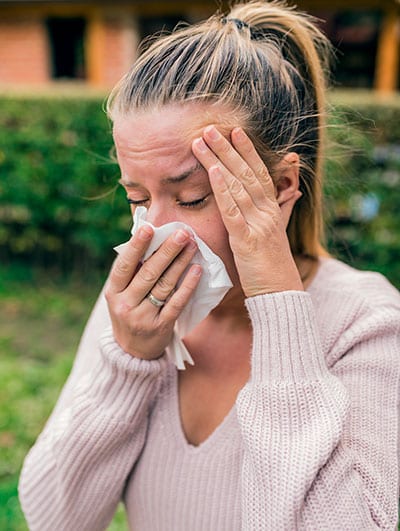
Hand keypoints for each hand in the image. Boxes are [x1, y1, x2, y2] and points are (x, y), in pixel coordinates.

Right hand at [105, 227, 201, 359]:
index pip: (124, 265)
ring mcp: (143, 317)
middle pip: (148, 273)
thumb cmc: (130, 311)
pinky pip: (177, 303)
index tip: (148, 228)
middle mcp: (125, 304)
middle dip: (167, 251)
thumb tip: (152, 238)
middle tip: (182, 233)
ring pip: (164, 285)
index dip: (136, 246)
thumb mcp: (122, 294)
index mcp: (113, 292)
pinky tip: (197, 270)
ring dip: (180, 263)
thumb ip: (133, 271)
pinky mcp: (161, 327)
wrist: (132, 352)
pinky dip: (188, 285)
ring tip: (192, 246)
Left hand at [192, 125, 302, 296]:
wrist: (280, 293)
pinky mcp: (247, 240)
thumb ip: (279, 212)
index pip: (259, 173)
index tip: (235, 131)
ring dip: (219, 161)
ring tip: (203, 141)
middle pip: (246, 173)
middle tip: (211, 128)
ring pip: (237, 186)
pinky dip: (223, 190)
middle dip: (228, 148)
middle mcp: (267, 212)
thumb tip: (289, 195)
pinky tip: (213, 172)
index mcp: (272, 210)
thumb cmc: (272, 267)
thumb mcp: (275, 235)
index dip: (248, 151)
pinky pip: (233, 211)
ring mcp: (258, 224)